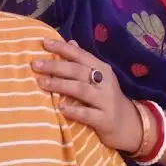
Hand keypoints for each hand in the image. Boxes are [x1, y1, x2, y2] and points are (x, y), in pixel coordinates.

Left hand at [32, 38, 142, 152]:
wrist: (129, 124)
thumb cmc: (107, 97)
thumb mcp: (100, 77)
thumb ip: (84, 61)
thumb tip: (70, 42)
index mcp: (102, 68)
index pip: (80, 54)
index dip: (63, 47)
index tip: (44, 42)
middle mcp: (105, 81)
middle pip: (78, 70)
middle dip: (56, 66)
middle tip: (35, 64)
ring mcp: (106, 100)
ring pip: (82, 89)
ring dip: (61, 85)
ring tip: (42, 83)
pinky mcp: (105, 119)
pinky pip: (88, 114)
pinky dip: (74, 110)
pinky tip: (60, 108)